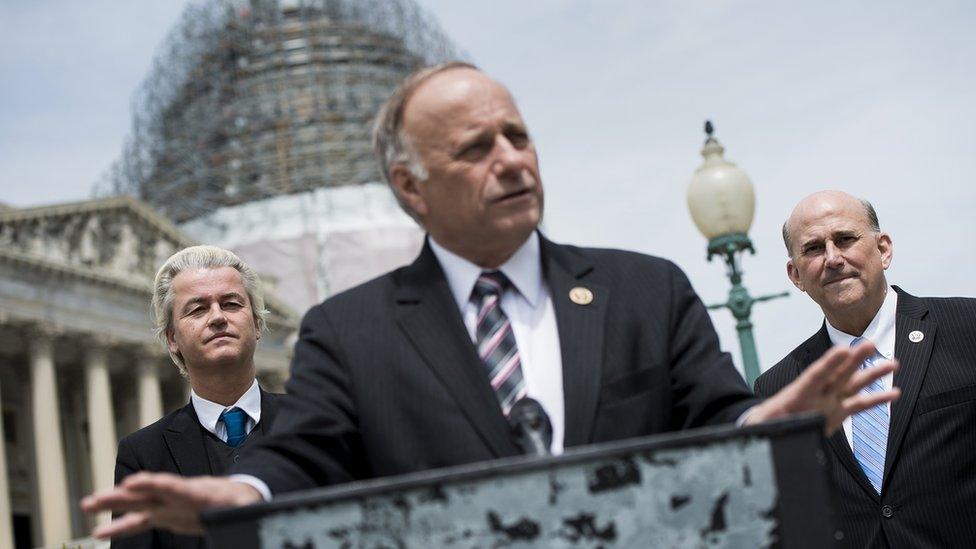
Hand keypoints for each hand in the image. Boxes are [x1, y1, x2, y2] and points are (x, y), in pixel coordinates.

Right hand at [80, 473, 261, 538]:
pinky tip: (100, 532)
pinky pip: (139, 521)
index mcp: (196, 492)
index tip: (132, 483)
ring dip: (113, 504)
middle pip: (146, 493)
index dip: (153, 484)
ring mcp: (167, 503)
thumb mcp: (246, 505)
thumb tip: (247, 512)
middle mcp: (176, 495)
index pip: (172, 486)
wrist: (237, 497)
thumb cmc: (241, 501)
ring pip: (136, 503)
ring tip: (87, 505)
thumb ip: (242, 509)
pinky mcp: (164, 514)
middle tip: (95, 498)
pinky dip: (120, 527)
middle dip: (121, 494)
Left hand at [745, 341, 899, 434]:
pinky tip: (894, 393)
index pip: (816, 376)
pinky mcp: (837, 412)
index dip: (829, 364)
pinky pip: (859, 405)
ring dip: (872, 375)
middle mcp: (818, 394)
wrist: (770, 427)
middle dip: (854, 359)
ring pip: (853, 385)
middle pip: (838, 374)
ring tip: (893, 364)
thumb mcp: (762, 424)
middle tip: (869, 344)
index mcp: (798, 394)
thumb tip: (765, 426)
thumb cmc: (766, 423)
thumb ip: (768, 424)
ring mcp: (829, 401)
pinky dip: (876, 399)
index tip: (842, 350)